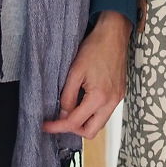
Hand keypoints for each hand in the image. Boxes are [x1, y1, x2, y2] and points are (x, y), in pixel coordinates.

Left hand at [42, 11, 130, 138]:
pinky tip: (83, 101)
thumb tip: (64, 113)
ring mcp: (117, 99)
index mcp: (99, 97)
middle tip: (60, 120)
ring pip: (99, 123)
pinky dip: (93, 113)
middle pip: (91, 131)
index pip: (75, 122)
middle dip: (73, 129)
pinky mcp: (119, 94)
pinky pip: (105, 112)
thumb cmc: (95, 48)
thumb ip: (68, 96)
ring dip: (84, 122)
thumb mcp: (75, 71)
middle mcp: (111, 102)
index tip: (46, 126)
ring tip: (70, 110)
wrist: (114, 34)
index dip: (58, 126)